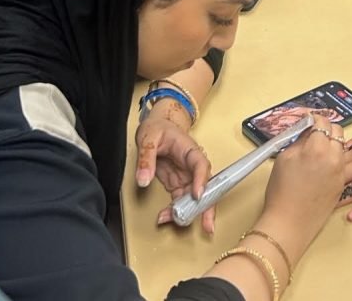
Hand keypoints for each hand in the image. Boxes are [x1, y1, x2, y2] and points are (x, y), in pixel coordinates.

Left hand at [136, 110, 214, 233]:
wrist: (157, 126)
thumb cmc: (158, 128)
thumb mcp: (148, 138)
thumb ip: (146, 158)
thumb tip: (143, 179)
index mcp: (190, 150)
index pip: (201, 165)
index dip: (201, 181)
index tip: (197, 195)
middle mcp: (191, 166)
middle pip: (205, 188)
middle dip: (207, 207)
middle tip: (207, 224)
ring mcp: (186, 177)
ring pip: (193, 199)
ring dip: (188, 213)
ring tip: (175, 222)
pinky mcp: (177, 184)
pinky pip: (180, 201)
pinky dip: (175, 212)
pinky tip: (166, 218)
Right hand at [258, 114, 346, 254]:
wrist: (289, 223)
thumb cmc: (282, 193)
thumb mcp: (284, 158)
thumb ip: (299, 140)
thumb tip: (306, 131)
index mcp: (317, 148)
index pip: (322, 122)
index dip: (314, 119)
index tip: (308, 120)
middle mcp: (333, 158)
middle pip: (337, 131)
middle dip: (326, 128)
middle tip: (313, 132)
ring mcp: (340, 171)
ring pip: (342, 146)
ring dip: (332, 142)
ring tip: (318, 148)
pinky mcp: (341, 183)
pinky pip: (342, 162)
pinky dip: (334, 158)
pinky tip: (322, 163)